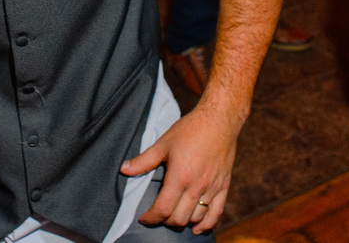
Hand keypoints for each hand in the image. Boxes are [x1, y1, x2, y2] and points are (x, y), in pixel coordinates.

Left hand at [120, 103, 242, 233]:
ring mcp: (212, 187)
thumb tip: (124, 169)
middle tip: (158, 214)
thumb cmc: (190, 129)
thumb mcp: (163, 143)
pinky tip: (198, 228)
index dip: (151, 218)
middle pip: (179, 218)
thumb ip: (143, 160)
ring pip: (196, 218)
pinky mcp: (224, 186)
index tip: (144, 218)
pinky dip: (206, 224)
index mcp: (180, 176)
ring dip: (183, 221)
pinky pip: (216, 213)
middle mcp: (197, 185)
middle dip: (165, 221)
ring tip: (174, 215)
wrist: (219, 120)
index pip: (163, 209)